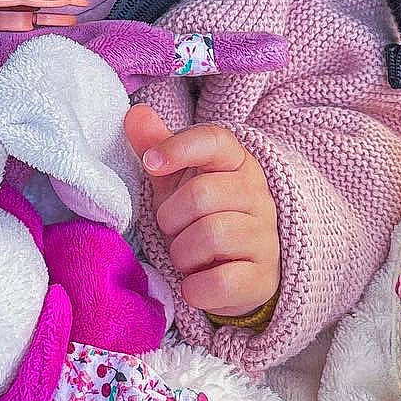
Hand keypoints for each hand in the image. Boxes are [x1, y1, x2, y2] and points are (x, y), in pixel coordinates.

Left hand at [124, 105, 279, 319]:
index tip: (150, 164)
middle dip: (171, 218)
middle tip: (172, 230)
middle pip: (201, 194)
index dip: (179, 148)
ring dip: (182, 253)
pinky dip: (196, 287)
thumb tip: (135, 113)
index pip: (214, 140)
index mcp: (236, 163)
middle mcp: (257, 196)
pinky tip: (195, 284)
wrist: (238, 271)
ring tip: (186, 257)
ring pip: (211, 236)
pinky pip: (221, 281)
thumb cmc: (201, 218)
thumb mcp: (176, 181)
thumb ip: (156, 146)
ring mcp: (265, 237)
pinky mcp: (264, 278)